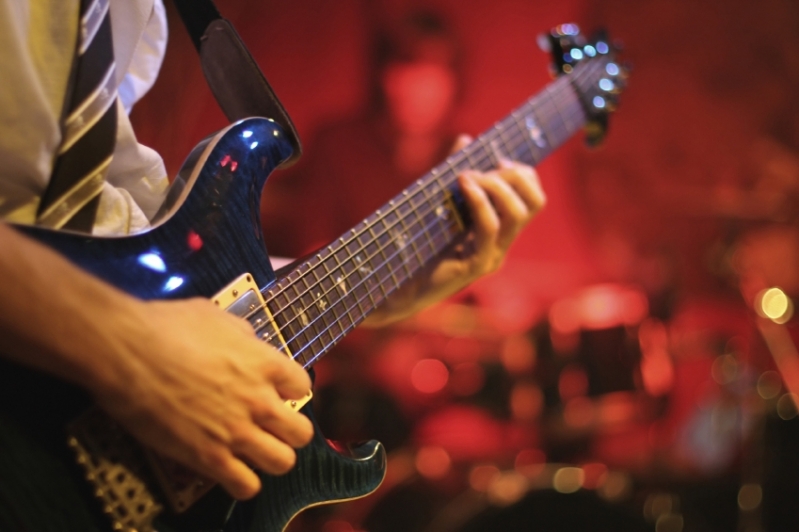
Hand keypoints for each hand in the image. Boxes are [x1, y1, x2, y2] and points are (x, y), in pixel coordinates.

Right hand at [88, 298, 312, 499]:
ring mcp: (237, 431)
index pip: (303, 385)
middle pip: (302, 432)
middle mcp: (259, 400)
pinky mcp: (209, 458)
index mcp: (265, 363)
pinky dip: (243, 483)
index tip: (275, 392)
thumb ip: (242, 335)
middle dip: (289, 431)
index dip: (290, 390)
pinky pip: (246, 487)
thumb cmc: (167, 326)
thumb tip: (248, 343)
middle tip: (269, 427)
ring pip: (283, 462)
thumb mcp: (216, 317)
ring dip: (272, 458)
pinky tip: (230, 472)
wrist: (127, 352)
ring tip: (254, 452)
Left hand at [366, 135, 545, 324]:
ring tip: (466, 175)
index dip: (523, 174)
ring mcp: (491, 257)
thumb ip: (452, 172)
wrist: (393, 285)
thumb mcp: (437, 202)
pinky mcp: (475, 267)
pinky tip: (463, 184)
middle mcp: (500, 245)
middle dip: (513, 176)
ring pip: (517, 214)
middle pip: (533, 203)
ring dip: (495, 185)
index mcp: (497, 233)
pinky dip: (480, 200)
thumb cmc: (413, 245)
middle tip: (481, 168)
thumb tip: (465, 139)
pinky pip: (489, 228)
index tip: (496, 160)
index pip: (533, 200)